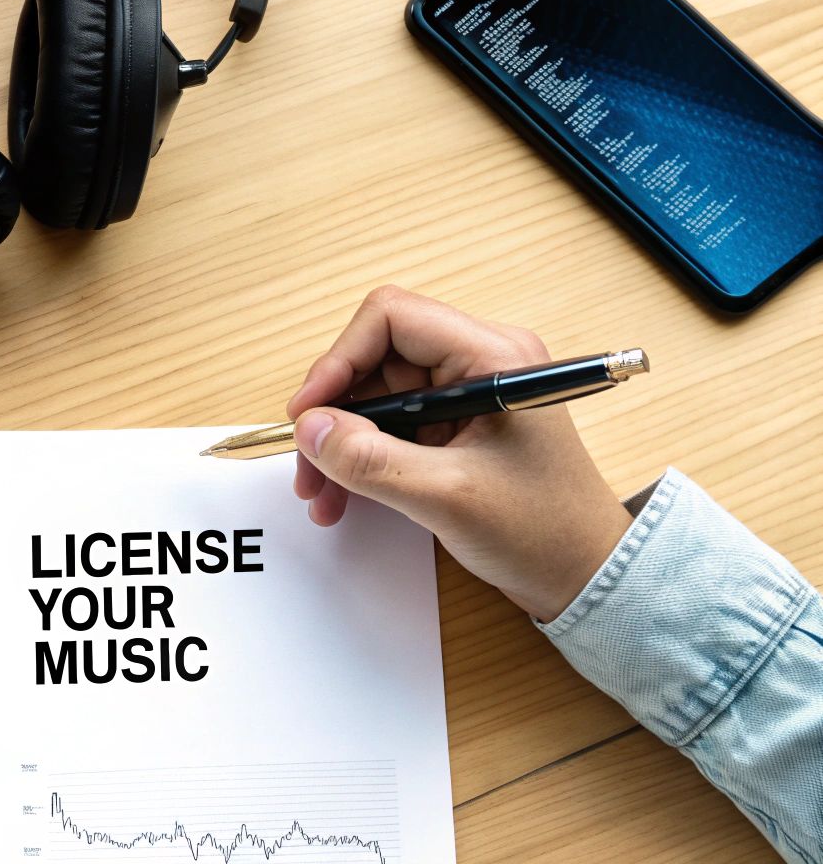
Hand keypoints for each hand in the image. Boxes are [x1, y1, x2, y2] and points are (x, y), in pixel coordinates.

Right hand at [286, 286, 634, 621]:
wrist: (587, 575)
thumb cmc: (543, 531)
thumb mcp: (447, 497)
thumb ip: (371, 460)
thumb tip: (310, 429)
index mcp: (491, 357)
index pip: (391, 319)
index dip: (339, 359)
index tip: (310, 412)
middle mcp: (477, 364)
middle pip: (375, 359)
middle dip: (333, 412)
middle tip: (308, 465)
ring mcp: (464, 396)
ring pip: (374, 396)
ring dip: (340, 442)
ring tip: (320, 494)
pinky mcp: (454, 427)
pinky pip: (389, 426)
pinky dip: (360, 457)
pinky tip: (343, 497)